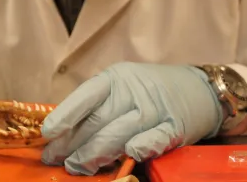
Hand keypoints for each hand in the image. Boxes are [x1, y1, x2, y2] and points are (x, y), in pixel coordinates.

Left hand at [40, 62, 223, 175]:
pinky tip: (128, 154)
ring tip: (75, 167)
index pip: (86, 95)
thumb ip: (97, 106)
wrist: (198, 89)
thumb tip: (63, 131)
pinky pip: (155, 138)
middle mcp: (132, 91)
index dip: (65, 113)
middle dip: (72, 142)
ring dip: (94, 154)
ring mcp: (155, 108)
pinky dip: (142, 146)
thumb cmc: (148, 90)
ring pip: (119, 133)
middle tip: (52, 158)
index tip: (47, 132)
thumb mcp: (121, 88)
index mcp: (115, 79)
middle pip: (98, 120)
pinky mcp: (175, 127)